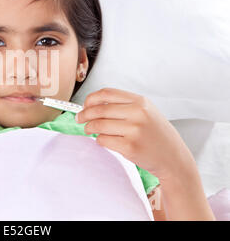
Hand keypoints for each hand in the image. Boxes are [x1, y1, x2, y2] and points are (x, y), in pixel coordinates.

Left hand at [75, 87, 196, 180]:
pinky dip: (99, 140)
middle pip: (99, 110)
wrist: (173, 158)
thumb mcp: (146, 112)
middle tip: (79, 119)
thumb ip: (123, 105)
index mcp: (140, 101)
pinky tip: (103, 140)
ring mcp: (135, 130)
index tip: (85, 105)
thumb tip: (92, 105)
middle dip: (84, 114)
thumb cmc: (156, 134)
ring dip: (89, 128)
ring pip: (98, 125)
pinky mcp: (130, 147)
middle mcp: (138, 113)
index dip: (91, 99)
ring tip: (89, 130)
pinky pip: (103, 140)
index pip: (107, 93)